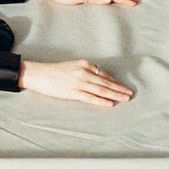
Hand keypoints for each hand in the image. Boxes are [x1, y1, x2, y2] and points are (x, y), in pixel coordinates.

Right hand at [18, 59, 133, 106]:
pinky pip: (90, 98)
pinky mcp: (73, 92)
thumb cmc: (54, 71)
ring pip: (101, 90)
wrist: (38, 74)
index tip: (123, 87)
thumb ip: (85, 71)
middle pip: (106, 82)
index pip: (104, 74)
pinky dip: (101, 101)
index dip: (115, 82)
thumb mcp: (72, 66)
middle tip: (130, 94)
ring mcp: (78, 82)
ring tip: (125, 99)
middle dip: (119, 88)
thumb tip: (99, 79)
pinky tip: (110, 104)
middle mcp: (83, 72)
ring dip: (115, 95)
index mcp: (84, 64)